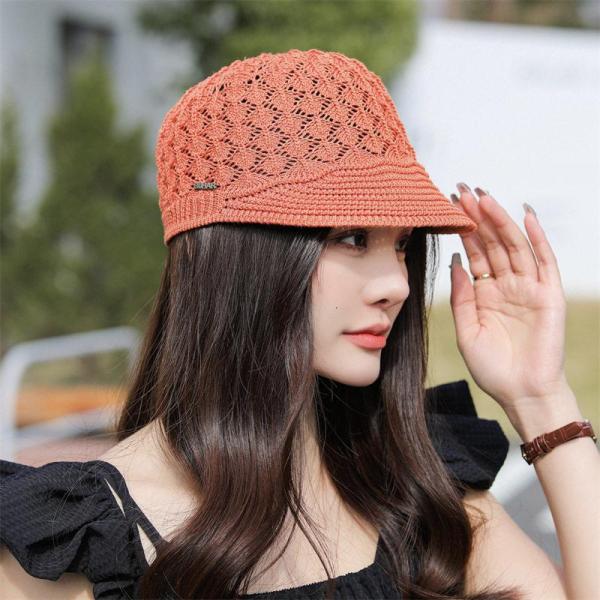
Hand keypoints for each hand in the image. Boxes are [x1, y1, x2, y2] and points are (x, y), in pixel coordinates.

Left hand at [448, 183, 569, 413]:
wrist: (521, 393)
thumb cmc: (493, 367)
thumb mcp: (467, 330)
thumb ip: (461, 297)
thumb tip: (455, 263)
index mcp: (485, 293)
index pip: (473, 254)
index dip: (462, 231)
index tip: (447, 207)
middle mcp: (507, 285)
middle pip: (491, 243)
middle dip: (478, 217)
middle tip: (462, 190)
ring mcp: (529, 288)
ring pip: (514, 246)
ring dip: (500, 221)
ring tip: (484, 196)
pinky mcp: (549, 295)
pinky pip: (544, 262)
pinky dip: (537, 238)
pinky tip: (525, 215)